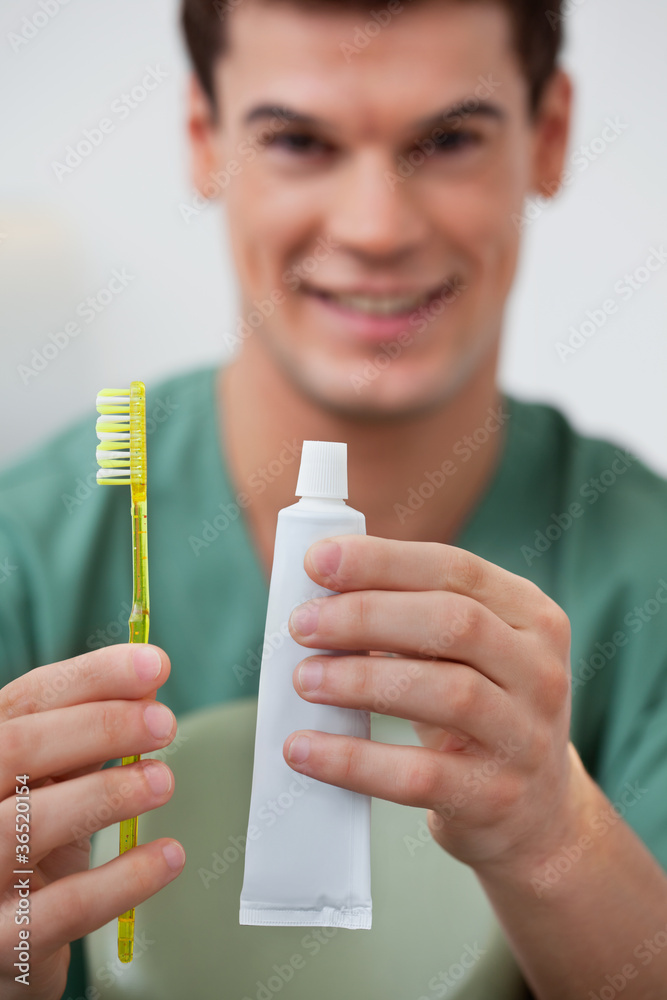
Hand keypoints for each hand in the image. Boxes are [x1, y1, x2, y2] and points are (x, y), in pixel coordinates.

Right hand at [0, 645, 184, 999]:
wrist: (2, 947)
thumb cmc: (27, 850)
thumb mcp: (49, 784)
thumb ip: (90, 737)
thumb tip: (148, 686)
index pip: (26, 700)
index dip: (92, 676)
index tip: (154, 664)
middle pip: (18, 748)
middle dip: (101, 725)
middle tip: (164, 723)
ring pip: (29, 824)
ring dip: (108, 794)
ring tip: (163, 781)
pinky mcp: (2, 944)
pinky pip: (62, 909)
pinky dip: (123, 879)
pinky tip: (167, 856)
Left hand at [283, 535, 578, 876]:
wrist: (536, 812)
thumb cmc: (479, 709)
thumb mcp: (466, 654)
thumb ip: (410, 616)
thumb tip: (319, 596)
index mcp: (531, 616)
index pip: (455, 570)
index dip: (382, 561)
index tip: (316, 561)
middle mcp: (539, 671)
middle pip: (453, 623)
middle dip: (366, 615)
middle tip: (302, 624)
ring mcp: (525, 737)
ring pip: (445, 693)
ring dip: (361, 680)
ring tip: (304, 679)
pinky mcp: (495, 797)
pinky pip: (417, 775)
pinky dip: (352, 759)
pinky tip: (304, 749)